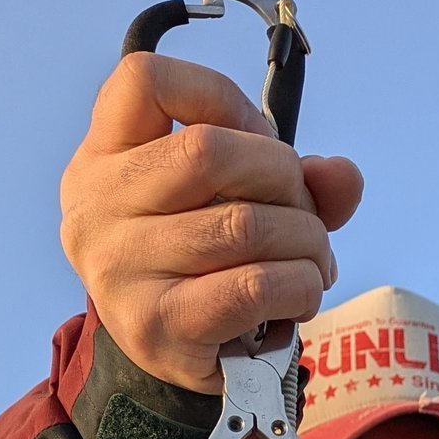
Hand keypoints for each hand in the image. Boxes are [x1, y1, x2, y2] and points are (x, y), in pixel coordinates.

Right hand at [60, 55, 362, 392]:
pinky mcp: (157, 326)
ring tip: (312, 261)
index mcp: (103, 156)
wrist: (169, 357)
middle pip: (209, 151)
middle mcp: (96, 207)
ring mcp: (120, 269)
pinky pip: (254, 285)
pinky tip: (301, 293)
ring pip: (244, 224)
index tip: (254, 137)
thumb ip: (293, 174)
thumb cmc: (202, 262)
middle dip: (284, 177)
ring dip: (306, 241)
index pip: (145, 81)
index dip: (221, 96)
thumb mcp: (236, 198)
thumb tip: (341, 176)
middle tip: (303, 215)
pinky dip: (300, 285)